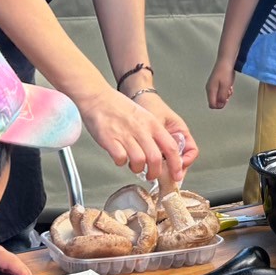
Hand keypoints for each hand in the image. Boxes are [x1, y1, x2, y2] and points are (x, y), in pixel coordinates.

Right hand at [76, 87, 197, 186]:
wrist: (99, 98)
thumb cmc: (120, 108)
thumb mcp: (145, 116)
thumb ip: (154, 133)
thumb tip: (163, 153)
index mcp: (152, 124)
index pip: (171, 147)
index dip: (176, 164)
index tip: (176, 174)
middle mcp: (141, 129)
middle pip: (155, 158)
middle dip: (155, 173)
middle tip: (151, 176)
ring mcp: (125, 134)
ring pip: (139, 161)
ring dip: (137, 169)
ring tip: (134, 166)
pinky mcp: (109, 140)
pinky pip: (120, 159)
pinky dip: (121, 163)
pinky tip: (120, 158)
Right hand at [206, 59, 235, 109]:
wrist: (225, 61)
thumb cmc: (225, 72)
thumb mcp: (225, 86)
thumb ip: (222, 97)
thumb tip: (220, 105)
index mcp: (210, 90)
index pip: (212, 105)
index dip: (220, 105)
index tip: (226, 100)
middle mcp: (210, 89)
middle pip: (215, 101)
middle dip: (223, 100)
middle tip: (228, 93)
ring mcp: (212, 85)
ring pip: (218, 96)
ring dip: (225, 95)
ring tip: (229, 88)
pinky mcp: (216, 83)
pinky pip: (220, 91)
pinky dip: (225, 91)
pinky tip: (228, 86)